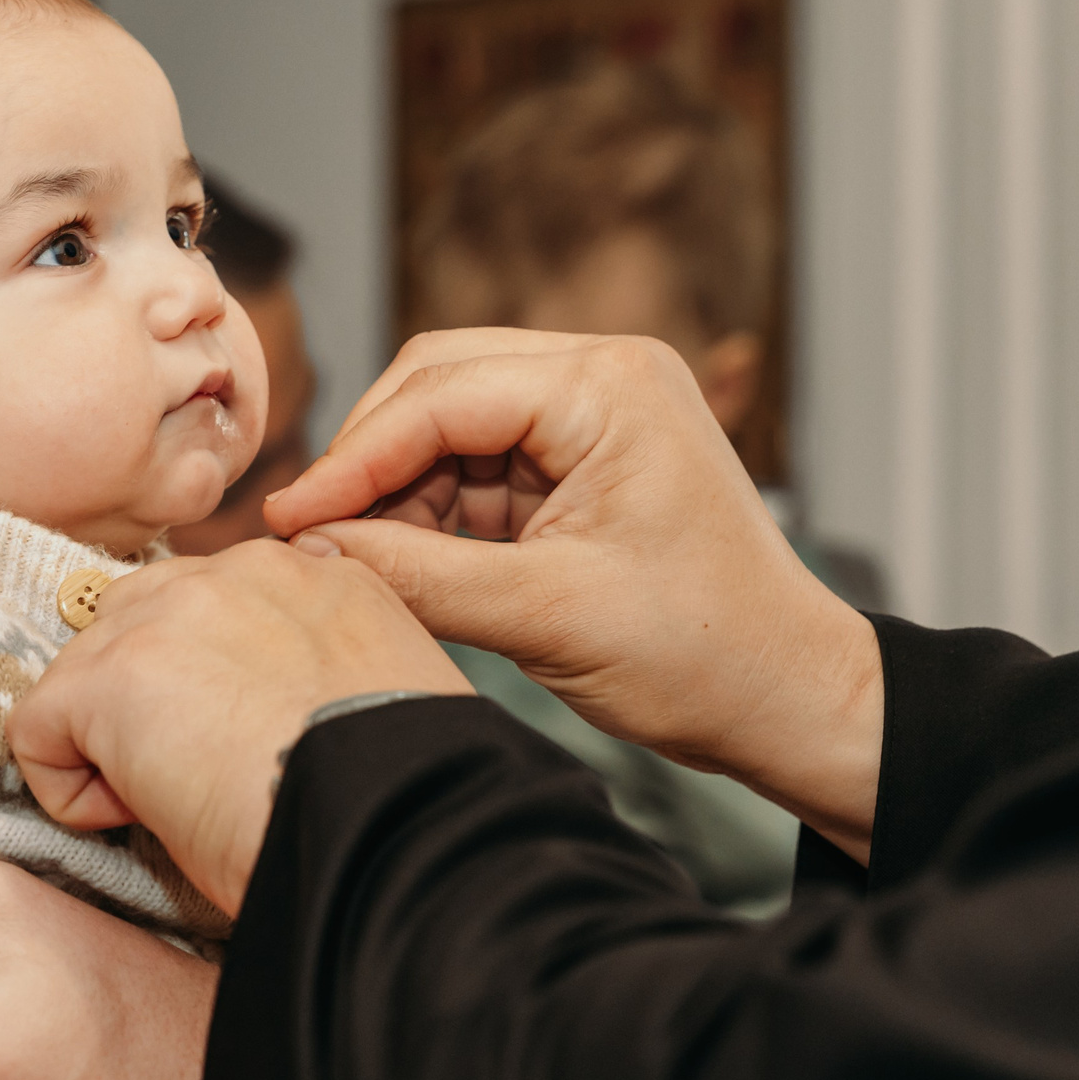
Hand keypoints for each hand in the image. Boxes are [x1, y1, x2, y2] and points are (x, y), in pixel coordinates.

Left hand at [11, 540, 472, 910]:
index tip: (245, 750)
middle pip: (133, 623)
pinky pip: (37, 732)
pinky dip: (73, 795)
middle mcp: (237, 571)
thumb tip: (272, 705)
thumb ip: (323, 665)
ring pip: (85, 675)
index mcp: (315, 576)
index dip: (207, 686)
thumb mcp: (384, 694)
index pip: (212, 608)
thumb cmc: (407, 796)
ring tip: (187, 802)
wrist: (400, 828)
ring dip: (113, 746)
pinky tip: (148, 820)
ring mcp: (166, 615)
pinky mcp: (109, 677)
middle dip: (144, 703)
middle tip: (203, 778)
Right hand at [263, 329, 881, 855]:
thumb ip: (418, 576)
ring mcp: (594, 419)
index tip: (289, 521)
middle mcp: (602, 379)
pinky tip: (403, 567)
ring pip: (448, 429)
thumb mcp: (543, 617)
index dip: (353, 460)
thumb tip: (310, 548)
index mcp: (609, 387)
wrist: (789, 700)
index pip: (440, 395)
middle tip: (312, 538)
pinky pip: (478, 470)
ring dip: (398, 495)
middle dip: (370, 464)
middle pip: (436, 387)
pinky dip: (433, 516)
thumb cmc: (705, 655)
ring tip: (360, 566)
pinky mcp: (582, 465)